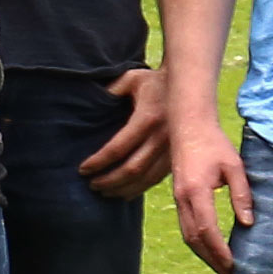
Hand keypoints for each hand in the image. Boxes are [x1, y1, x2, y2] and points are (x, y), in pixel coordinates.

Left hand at [73, 67, 171, 195]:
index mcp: (148, 118)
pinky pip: (157, 178)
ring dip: (123, 189)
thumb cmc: (153, 81)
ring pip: (146, 178)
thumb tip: (88, 108)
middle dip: (109, 180)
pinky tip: (125, 193)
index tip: (83, 169)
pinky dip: (139, 189)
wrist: (189, 85)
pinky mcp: (178, 156)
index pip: (118, 148)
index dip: (99, 162)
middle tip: (91, 185)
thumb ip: (110, 92)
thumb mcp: (130, 80)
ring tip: (103, 192)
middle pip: (132, 169)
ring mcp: (173, 149)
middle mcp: (163, 136)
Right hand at [168, 96, 250, 273]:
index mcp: (197, 191)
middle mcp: (183, 199)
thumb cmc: (214, 144)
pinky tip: (210, 249)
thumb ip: (242, 194)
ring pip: (188, 236)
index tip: (234, 266)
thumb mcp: (235, 166)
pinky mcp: (179, 198)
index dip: (220, 251)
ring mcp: (178, 200)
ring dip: (204, 254)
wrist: (187, 127)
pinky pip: (186, 227)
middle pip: (195, 239)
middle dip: (212, 260)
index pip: (208, 229)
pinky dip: (198, 243)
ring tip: (221, 268)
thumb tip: (248, 224)